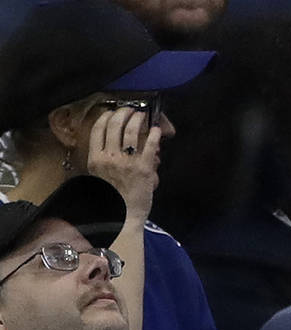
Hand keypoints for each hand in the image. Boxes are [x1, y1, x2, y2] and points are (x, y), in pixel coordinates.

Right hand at [87, 107, 160, 223]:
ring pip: (131, 131)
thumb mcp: (98, 179)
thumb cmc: (111, 201)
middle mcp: (109, 157)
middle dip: (123, 114)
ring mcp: (127, 162)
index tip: (112, 113)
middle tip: (130, 111)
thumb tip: (111, 149)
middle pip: (114, 125)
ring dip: (138, 120)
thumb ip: (102, 161)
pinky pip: (149, 146)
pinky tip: (157, 131)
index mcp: (95, 159)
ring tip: (142, 116)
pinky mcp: (143, 168)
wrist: (123, 219)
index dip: (106, 117)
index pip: (98, 129)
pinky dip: (154, 135)